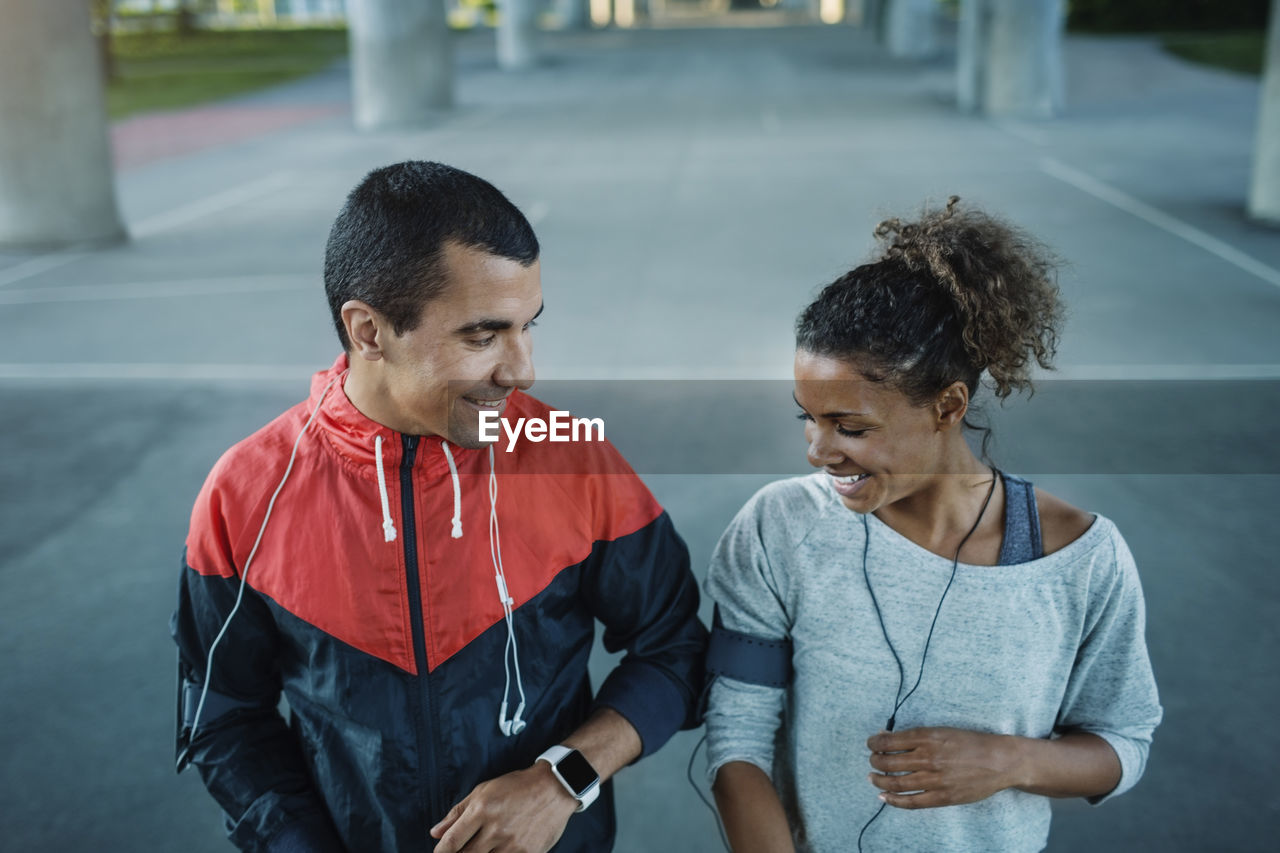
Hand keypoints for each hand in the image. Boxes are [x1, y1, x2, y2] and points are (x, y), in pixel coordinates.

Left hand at [430, 764, 578, 852]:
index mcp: (482, 809)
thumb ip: (458, 812)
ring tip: (482, 848)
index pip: (452, 842)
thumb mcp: (484, 791)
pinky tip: (497, 850)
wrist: (554, 788)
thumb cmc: (517, 787)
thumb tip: (435, 833)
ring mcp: (512, 844)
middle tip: (462, 851)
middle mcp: (495, 828)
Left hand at [865, 727, 1020, 809]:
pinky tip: (884, 797)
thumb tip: (886, 735)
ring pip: (896, 783)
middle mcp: (928, 758)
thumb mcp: (942, 731)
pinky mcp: (942, 797)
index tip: (871, 743)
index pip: (889, 741)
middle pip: (889, 762)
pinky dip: (894, 801)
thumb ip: (914, 735)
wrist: (1000, 761)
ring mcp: (935, 780)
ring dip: (879, 780)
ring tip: (872, 777)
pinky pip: (912, 802)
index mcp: (927, 737)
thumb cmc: (971, 742)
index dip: (875, 742)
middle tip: (872, 760)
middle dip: (875, 761)